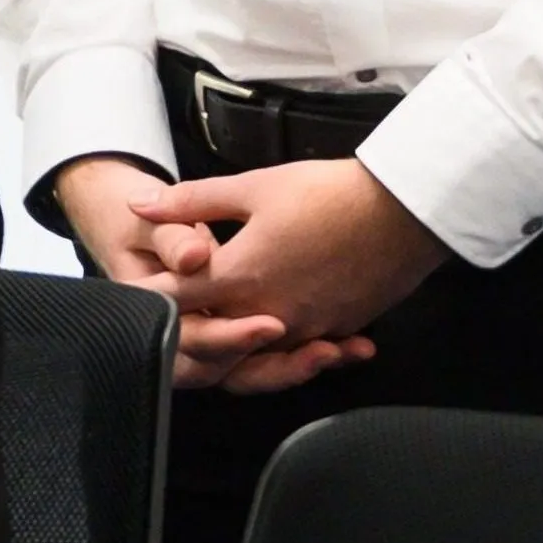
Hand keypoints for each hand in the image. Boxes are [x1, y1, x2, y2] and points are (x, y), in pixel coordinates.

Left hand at [51, 155, 363, 390]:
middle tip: (177, 313)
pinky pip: (298, 351)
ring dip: (235, 344)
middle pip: (211, 338)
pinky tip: (277, 330)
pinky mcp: (335, 330)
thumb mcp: (252, 187)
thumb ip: (191, 203)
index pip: (177, 299)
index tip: (140, 288)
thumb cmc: (330, 194)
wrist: (403, 210)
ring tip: (223, 327)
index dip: (153, 293)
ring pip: (254, 355)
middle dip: (189, 328)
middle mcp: (269, 314)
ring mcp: (305, 328)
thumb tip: (142, 206)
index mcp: (240, 277)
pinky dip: (283, 347)